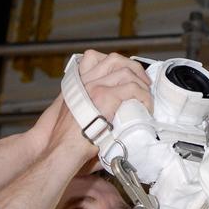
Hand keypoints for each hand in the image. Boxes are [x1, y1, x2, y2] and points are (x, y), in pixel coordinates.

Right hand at [36, 50, 151, 167]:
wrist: (62, 149)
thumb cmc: (69, 142)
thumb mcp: (78, 119)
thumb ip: (92, 112)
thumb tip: (115, 122)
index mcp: (78, 84)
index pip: (96, 58)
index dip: (119, 64)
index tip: (131, 77)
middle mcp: (85, 81)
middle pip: (114, 60)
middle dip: (134, 68)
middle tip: (144, 84)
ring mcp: (94, 87)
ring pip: (126, 72)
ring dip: (141, 84)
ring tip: (146, 99)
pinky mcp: (104, 97)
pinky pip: (132, 88)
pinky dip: (144, 96)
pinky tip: (145, 107)